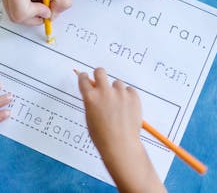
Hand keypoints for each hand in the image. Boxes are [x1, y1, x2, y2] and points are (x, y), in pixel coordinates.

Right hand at [77, 68, 165, 192]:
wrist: (120, 145)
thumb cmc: (103, 136)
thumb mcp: (90, 117)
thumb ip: (91, 102)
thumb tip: (93, 91)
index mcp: (90, 98)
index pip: (83, 79)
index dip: (84, 77)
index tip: (85, 77)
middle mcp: (104, 92)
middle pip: (100, 71)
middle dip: (99, 74)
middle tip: (101, 81)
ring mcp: (120, 94)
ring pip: (117, 83)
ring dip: (116, 91)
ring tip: (118, 107)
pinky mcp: (133, 96)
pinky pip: (129, 90)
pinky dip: (128, 97)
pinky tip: (126, 109)